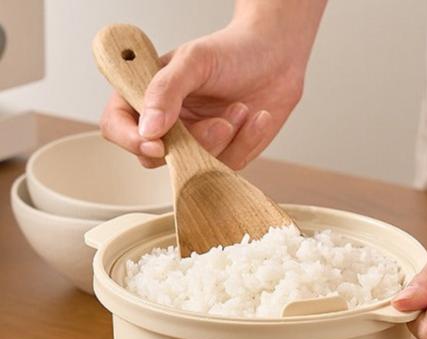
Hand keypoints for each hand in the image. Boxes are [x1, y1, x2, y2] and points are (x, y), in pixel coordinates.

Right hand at [99, 1, 324, 169]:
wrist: (276, 57)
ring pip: (196, 167)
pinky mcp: (222, 155)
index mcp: (146, 96)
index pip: (117, 126)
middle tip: (222, 121)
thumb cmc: (232, 51)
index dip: (130, 140)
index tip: (157, 144)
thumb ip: (166, 91)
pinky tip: (256, 119)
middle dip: (196, 142)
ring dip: (226, 141)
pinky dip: (245, 142)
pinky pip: (228, 166)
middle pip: (159, 157)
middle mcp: (167, 124)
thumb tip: (147, 129)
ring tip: (242, 109)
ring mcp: (194, 143)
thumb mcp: (194, 61)